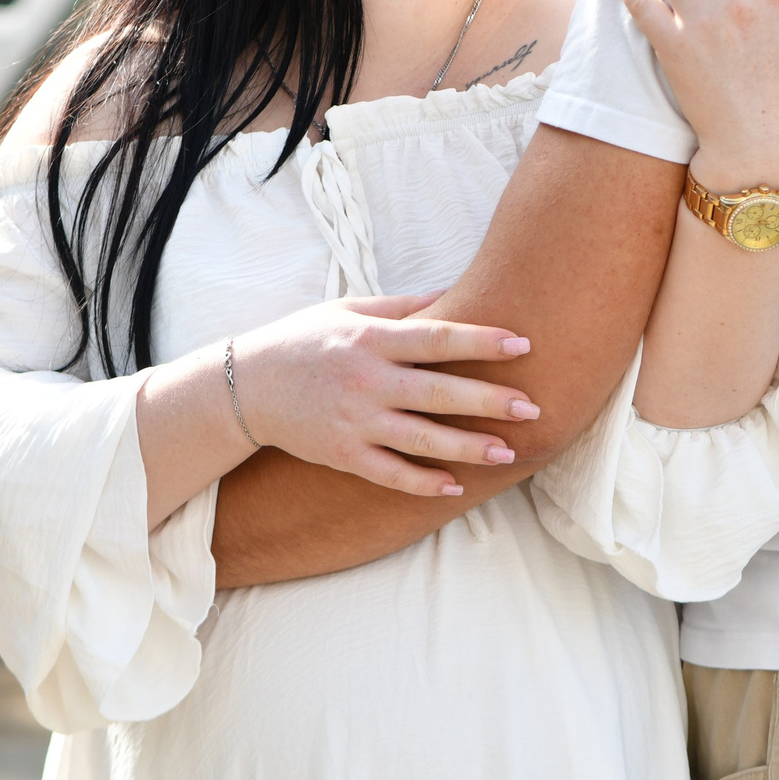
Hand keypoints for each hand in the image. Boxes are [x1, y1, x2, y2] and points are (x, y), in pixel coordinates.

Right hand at [228, 294, 538, 497]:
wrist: (245, 387)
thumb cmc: (305, 340)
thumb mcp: (350, 309)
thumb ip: (403, 306)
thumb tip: (456, 292)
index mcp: (371, 339)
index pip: (436, 338)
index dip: (481, 341)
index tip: (523, 344)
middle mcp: (366, 380)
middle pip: (438, 392)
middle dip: (488, 400)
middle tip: (533, 406)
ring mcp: (354, 421)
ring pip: (420, 438)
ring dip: (467, 446)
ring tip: (508, 451)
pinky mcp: (341, 454)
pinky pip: (389, 473)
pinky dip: (422, 481)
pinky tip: (455, 486)